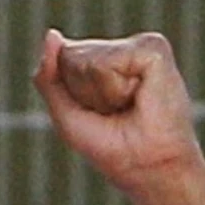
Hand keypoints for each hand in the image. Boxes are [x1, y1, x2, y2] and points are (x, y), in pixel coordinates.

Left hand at [32, 29, 204, 198]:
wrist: (152, 170)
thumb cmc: (112, 147)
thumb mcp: (67, 113)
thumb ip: (49, 76)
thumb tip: (52, 34)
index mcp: (106, 59)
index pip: (62, 56)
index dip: (72, 92)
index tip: (102, 113)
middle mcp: (124, 48)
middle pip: (70, 54)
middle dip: (83, 91)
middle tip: (116, 113)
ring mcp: (141, 45)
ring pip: (86, 58)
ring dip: (99, 92)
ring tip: (129, 107)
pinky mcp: (154, 49)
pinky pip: (108, 62)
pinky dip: (115, 89)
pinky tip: (139, 96)